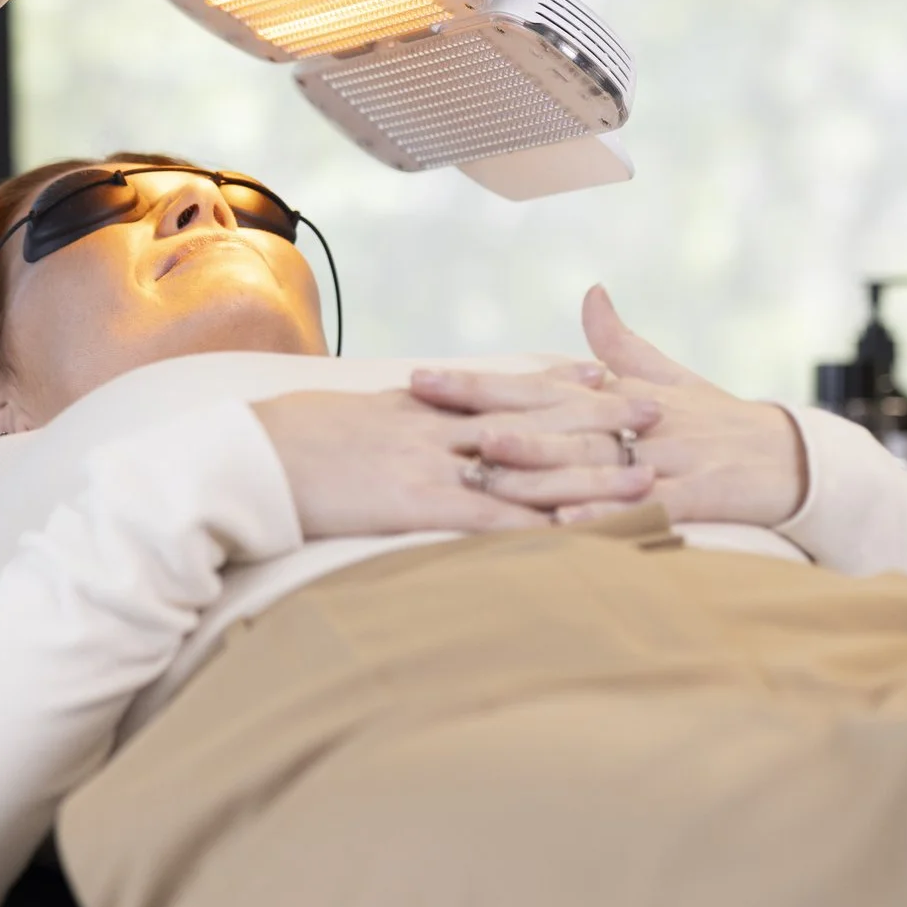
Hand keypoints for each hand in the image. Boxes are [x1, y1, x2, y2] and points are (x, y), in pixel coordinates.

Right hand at [251, 381, 654, 540]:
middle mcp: (437, 428)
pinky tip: (580, 532)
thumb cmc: (286, 442)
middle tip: (657, 413)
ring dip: (590, 475)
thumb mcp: (345, 415)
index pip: (503, 387)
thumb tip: (415, 408)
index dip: (558, 382)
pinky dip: (540, 523)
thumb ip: (391, 414)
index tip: (604, 373)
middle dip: (598, 419)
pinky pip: (491, 516)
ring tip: (645, 477)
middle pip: (533, 419)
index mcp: (419, 405)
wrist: (248, 458)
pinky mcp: (418, 504)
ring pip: (527, 468)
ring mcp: (430, 464)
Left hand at [410, 286, 806, 527]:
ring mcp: (663, 459)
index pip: (535, 385)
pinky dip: (605, 516)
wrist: (795, 458)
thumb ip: (621, 344)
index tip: (421, 377)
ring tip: (485, 461)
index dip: (478, 382)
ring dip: (536, 463)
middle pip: (548, 416)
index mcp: (617, 397)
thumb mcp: (669, 378)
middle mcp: (632, 423)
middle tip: (426, 403)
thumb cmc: (719, 421)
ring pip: (589, 461)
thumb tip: (592, 291)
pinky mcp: (695, 495)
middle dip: (485, 409)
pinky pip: (642, 508)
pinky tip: (565, 525)